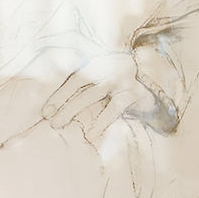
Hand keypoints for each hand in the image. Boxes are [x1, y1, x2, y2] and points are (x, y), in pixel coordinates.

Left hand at [42, 53, 160, 146]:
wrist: (153, 79)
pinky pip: (114, 108)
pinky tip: (90, 134)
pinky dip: (101, 122)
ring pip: (93, 96)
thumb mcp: (101, 77)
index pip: (73, 79)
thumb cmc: (118, 83)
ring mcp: (120, 79)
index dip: (58, 95)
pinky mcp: (132, 92)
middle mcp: (106, 68)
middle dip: (64, 106)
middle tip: (52, 123)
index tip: (45, 112)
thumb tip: (55, 105)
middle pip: (81, 87)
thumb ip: (83, 84)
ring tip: (59, 126)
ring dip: (74, 111)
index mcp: (96, 63)